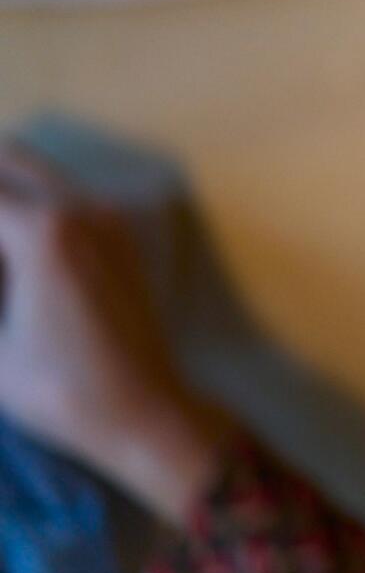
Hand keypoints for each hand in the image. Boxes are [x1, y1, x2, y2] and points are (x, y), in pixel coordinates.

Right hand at [0, 138, 234, 525]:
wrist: (143, 412)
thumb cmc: (57, 389)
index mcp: (44, 229)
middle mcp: (83, 209)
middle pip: (12, 160)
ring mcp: (110, 220)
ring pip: (40, 177)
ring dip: (7, 193)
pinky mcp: (122, 240)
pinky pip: (66, 201)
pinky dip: (31, 210)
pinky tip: (11, 257)